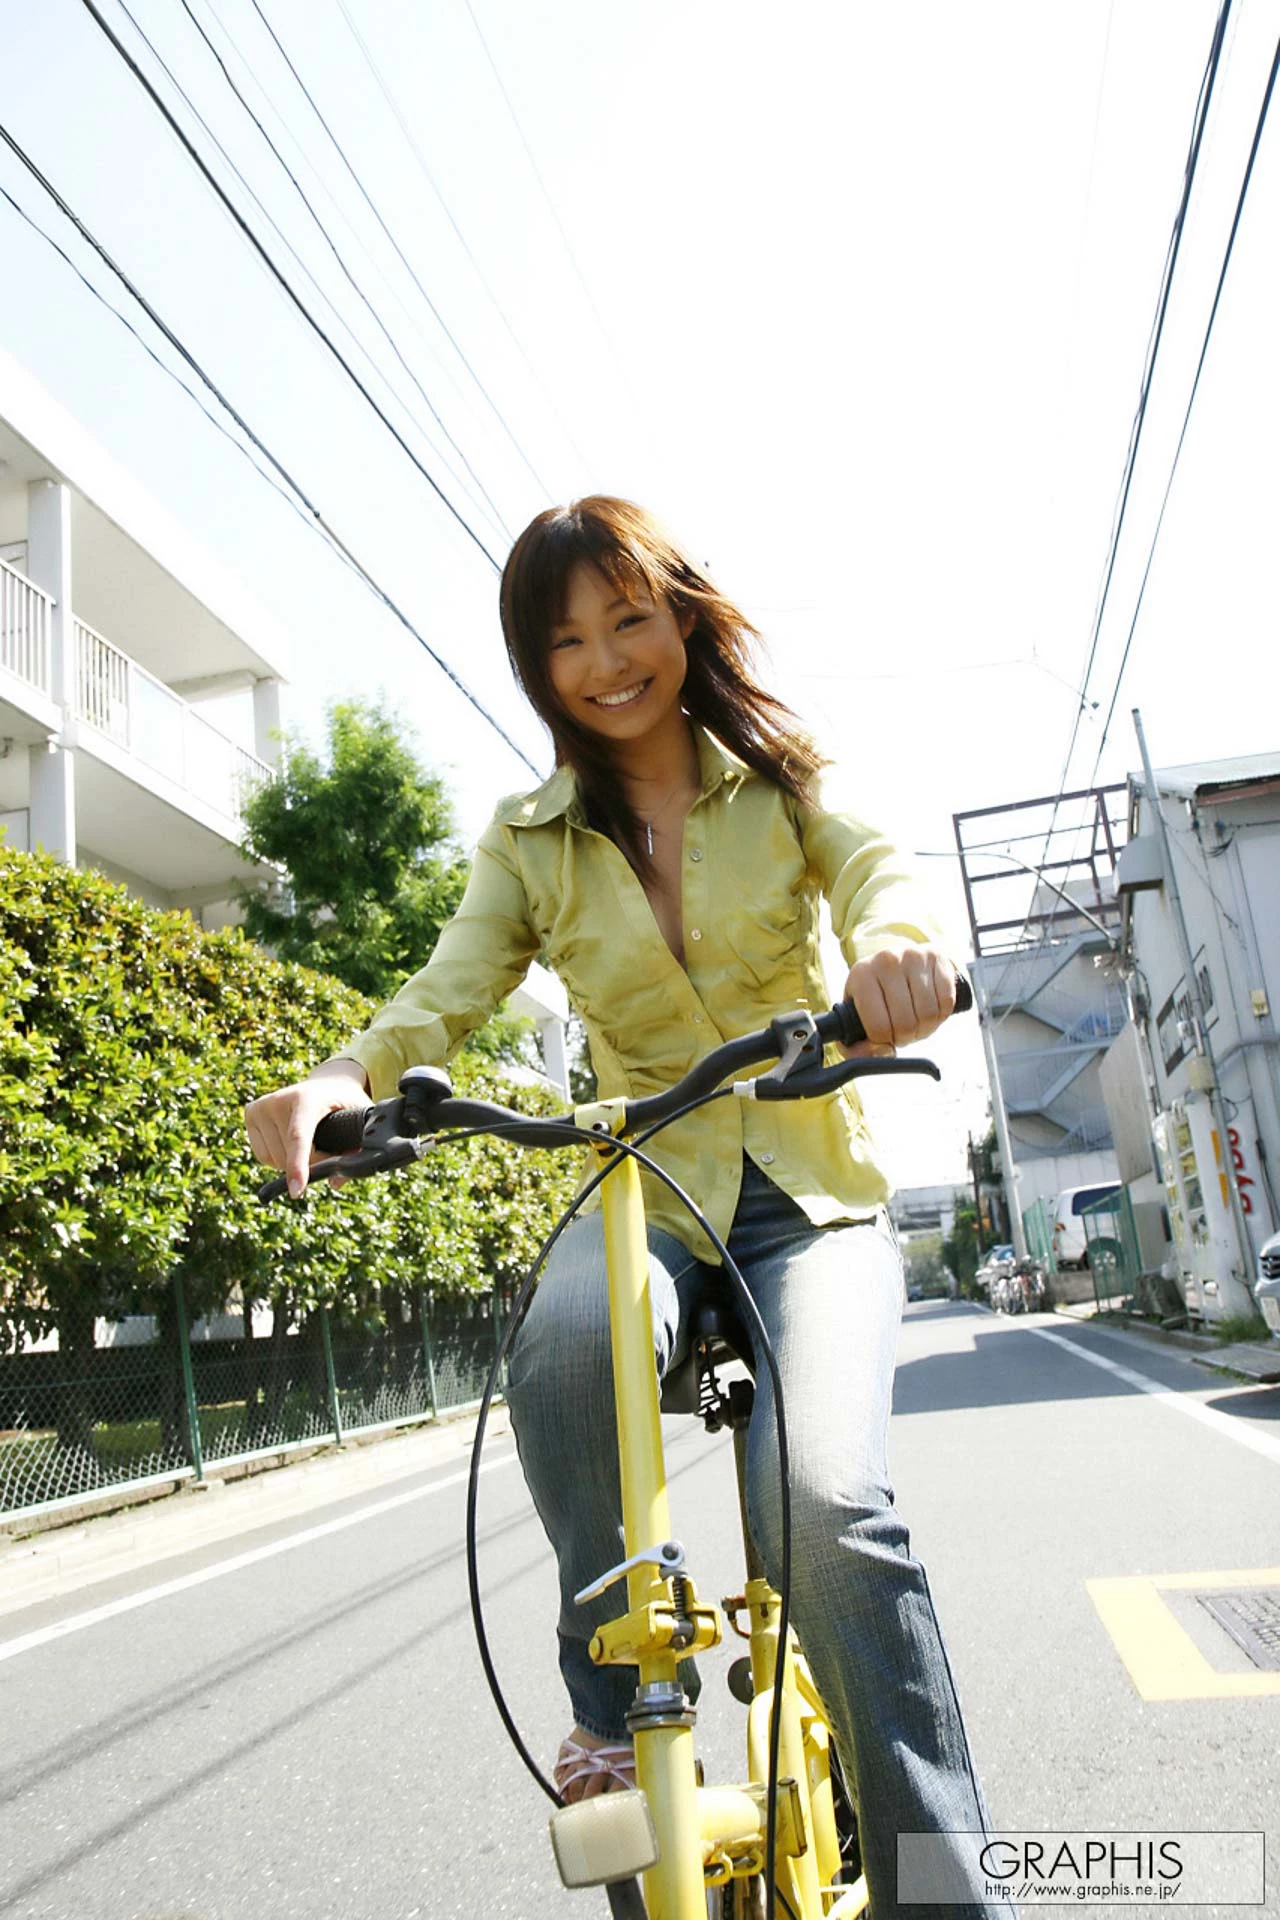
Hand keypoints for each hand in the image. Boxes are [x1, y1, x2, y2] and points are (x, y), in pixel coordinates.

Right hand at [244, 1060, 370, 1198]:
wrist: (327, 1083)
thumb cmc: (346, 1104)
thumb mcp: (361, 1120)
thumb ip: (357, 1149)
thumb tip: (335, 1181)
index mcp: (307, 1098)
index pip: (298, 1137)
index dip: (298, 1166)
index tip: (297, 1192)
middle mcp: (279, 1099)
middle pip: (288, 1156)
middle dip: (311, 1165)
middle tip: (328, 1148)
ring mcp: (261, 1105)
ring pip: (275, 1160)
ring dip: (294, 1163)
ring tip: (312, 1142)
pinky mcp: (250, 1112)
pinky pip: (263, 1156)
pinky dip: (279, 1160)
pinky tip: (292, 1143)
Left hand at [839, 947, 956, 1057]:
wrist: (895, 962)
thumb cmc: (874, 996)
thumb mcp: (856, 1016)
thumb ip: (857, 1048)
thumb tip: (882, 1053)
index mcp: (862, 976)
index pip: (878, 1026)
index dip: (885, 1041)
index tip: (886, 1036)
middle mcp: (886, 961)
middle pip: (906, 1023)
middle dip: (907, 1036)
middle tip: (903, 1031)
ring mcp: (913, 956)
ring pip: (929, 1014)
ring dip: (926, 1027)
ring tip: (916, 1021)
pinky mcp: (936, 957)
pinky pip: (947, 1001)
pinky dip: (942, 1014)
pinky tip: (931, 1009)